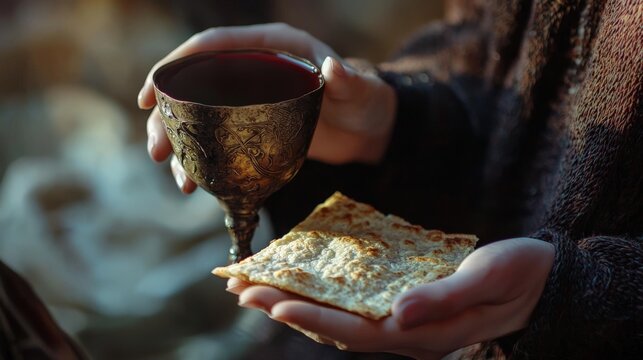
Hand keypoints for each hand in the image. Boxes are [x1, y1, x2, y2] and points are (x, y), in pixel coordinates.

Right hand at [138, 23, 396, 192]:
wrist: (370, 129)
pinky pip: (218, 142)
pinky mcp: (252, 130)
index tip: (150, 93)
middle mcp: (253, 70)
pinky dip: (204, 161)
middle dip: (168, 116)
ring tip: (175, 176)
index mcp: (270, 47)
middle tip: (156, 149)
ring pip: (201, 117)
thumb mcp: (359, 89)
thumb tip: (332, 68)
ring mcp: (250, 102)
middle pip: (195, 85)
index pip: (212, 47)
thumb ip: (347, 79)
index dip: (176, 65)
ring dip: (180, 144)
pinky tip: (195, 184)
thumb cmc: (366, 100)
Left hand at [226, 238, 554, 358]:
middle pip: (335, 326)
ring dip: (298, 303)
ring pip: (340, 317)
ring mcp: (404, 321)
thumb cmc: (519, 277)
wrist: (542, 282)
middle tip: (242, 290)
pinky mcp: (408, 304)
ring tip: (259, 289)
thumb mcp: (487, 281)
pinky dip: (326, 296)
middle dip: (287, 309)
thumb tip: (397, 312)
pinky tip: (309, 284)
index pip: (354, 330)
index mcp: (421, 333)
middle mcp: (405, 332)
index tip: (271, 301)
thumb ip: (443, 298)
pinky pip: (357, 304)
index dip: (312, 317)